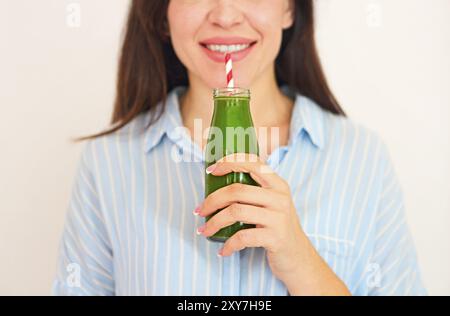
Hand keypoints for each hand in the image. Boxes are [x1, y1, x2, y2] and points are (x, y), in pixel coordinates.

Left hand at [195, 153, 349, 294]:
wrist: (298, 257)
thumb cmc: (277, 228)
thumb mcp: (272, 204)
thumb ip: (254, 192)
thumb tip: (217, 185)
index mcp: (278, 185)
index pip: (253, 163)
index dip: (229, 162)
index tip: (210, 170)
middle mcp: (280, 198)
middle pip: (237, 190)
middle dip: (212, 200)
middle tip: (200, 211)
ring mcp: (279, 217)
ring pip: (236, 212)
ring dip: (214, 222)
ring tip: (205, 230)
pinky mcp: (276, 237)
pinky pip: (243, 237)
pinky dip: (228, 245)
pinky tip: (223, 250)